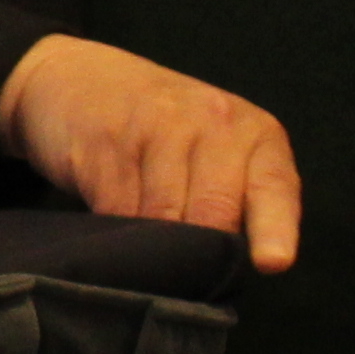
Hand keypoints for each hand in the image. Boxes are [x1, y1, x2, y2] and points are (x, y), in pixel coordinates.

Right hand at [0, 34, 301, 271]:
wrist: (78, 77)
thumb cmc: (163, 129)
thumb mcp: (216, 151)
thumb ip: (233, 199)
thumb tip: (225, 273)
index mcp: (254, 132)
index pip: (274, 187)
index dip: (275, 228)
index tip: (272, 263)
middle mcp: (212, 122)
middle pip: (213, 211)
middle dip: (198, 253)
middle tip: (181, 276)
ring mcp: (156, 127)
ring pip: (163, 216)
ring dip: (153, 249)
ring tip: (144, 258)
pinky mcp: (106, 142)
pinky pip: (117, 210)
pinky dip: (117, 234)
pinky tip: (113, 232)